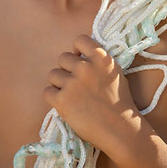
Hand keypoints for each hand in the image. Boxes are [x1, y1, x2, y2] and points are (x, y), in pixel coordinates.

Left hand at [44, 34, 141, 151]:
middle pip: (63, 58)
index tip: (80, 60)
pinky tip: (66, 104)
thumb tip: (79, 55)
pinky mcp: (61, 100)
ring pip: (53, 74)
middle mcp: (85, 67)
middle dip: (67, 69)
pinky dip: (54, 98)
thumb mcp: (115, 71)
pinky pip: (47, 92)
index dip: (77, 51)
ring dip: (59, 84)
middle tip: (77, 84)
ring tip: (72, 95)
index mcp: (101, 57)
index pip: (79, 40)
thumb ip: (98, 61)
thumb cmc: (119, 101)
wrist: (119, 127)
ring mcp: (72, 83)